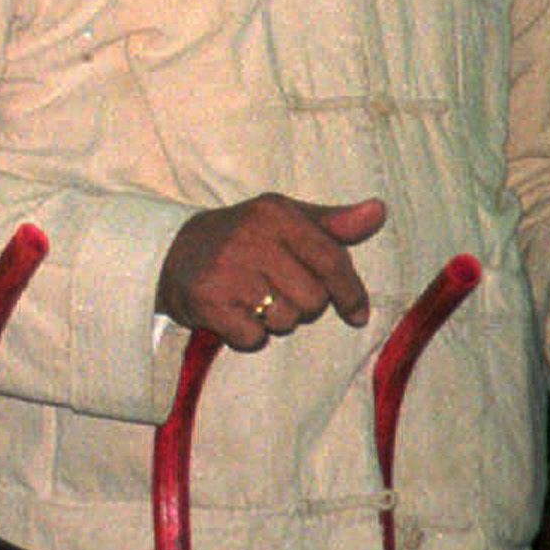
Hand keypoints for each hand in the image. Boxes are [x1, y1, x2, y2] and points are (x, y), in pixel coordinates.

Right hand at [156, 192, 385, 351]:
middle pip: (313, 299)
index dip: (350, 292)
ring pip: (285, 320)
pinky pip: (254, 337)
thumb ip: (333, 224)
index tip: (356, 313)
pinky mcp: (207, 301)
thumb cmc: (241, 238)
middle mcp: (252, 237)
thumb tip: (379, 212)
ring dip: (275, 320)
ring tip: (254, 301)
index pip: (332, 260)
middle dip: (303, 306)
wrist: (170, 252)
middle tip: (278, 293)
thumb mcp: (284, 221)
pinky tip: (234, 314)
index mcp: (276, 214)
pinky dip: (248, 335)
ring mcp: (227, 270)